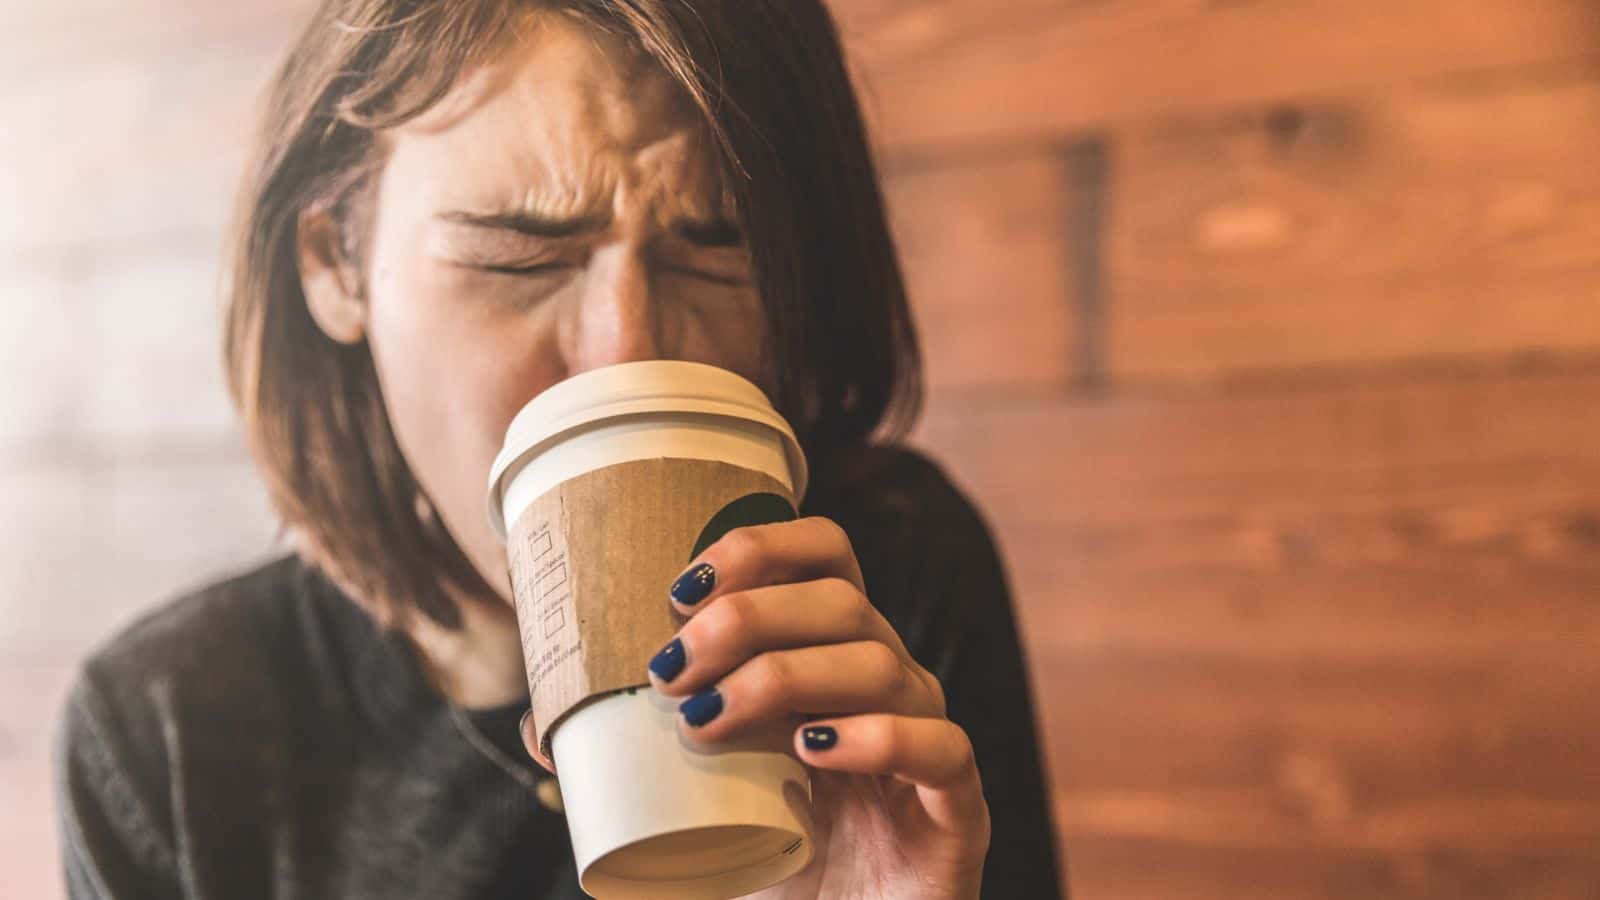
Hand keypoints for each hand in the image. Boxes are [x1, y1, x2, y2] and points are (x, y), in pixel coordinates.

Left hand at [644, 516, 989, 897]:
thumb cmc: (774, 861)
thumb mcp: (703, 790)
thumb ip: (644, 750)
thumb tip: (545, 729)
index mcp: (836, 656)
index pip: (826, 556)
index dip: (761, 548)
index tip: (680, 591)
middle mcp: (890, 684)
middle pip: (842, 601)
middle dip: (747, 618)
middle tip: (671, 670)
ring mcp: (929, 739)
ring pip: (879, 665)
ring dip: (783, 676)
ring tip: (709, 722)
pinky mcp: (957, 809)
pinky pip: (939, 747)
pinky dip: (875, 737)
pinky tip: (812, 749)